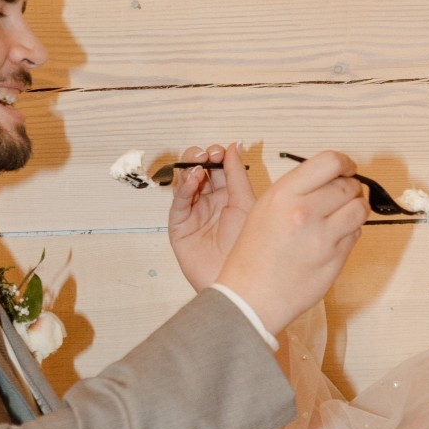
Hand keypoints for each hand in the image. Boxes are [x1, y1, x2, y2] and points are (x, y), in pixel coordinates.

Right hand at [167, 144, 254, 292]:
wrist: (241, 282)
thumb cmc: (250, 247)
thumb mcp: (246, 204)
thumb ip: (236, 175)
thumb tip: (233, 146)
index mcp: (229, 195)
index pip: (218, 168)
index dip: (217, 156)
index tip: (220, 150)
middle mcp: (210, 202)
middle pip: (199, 171)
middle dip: (201, 159)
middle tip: (207, 155)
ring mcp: (194, 213)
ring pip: (185, 183)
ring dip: (190, 169)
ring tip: (199, 163)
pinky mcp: (180, 227)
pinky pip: (178, 203)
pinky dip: (184, 189)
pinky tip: (193, 180)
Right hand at [216, 152, 365, 334]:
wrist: (250, 297)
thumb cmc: (254, 254)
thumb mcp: (264, 208)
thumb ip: (297, 188)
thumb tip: (333, 175)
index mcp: (284, 194)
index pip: (330, 161)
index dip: (345, 163)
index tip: (347, 168)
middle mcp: (304, 212)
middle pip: (348, 185)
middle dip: (351, 188)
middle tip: (343, 196)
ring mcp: (322, 237)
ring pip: (359, 209)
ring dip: (356, 209)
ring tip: (342, 215)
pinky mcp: (335, 259)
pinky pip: (356, 234)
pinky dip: (350, 233)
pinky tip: (333, 238)